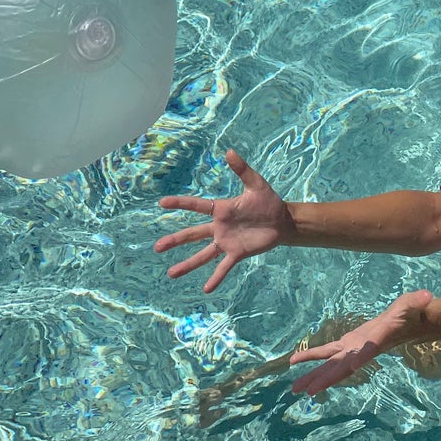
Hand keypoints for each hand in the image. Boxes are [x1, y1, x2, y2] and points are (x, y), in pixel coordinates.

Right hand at [154, 149, 295, 293]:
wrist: (282, 221)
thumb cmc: (268, 201)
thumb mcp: (256, 183)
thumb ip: (242, 169)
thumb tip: (229, 151)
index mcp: (221, 209)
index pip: (196, 205)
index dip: (180, 203)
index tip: (162, 203)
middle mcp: (219, 227)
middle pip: (192, 234)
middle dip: (175, 240)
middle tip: (157, 247)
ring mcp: (226, 242)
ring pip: (203, 254)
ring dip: (188, 264)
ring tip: (171, 274)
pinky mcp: (237, 253)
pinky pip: (224, 267)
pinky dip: (215, 277)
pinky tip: (206, 289)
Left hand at [288, 289, 433, 395]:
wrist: (406, 323)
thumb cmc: (410, 313)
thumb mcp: (414, 303)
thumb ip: (419, 301)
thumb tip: (428, 297)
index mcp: (377, 340)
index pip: (369, 350)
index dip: (360, 357)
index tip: (352, 367)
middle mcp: (362, 350)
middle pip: (343, 367)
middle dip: (326, 378)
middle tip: (308, 392)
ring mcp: (353, 348)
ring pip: (331, 364)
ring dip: (314, 375)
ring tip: (295, 388)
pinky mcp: (347, 343)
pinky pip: (326, 352)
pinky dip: (312, 357)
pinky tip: (296, 362)